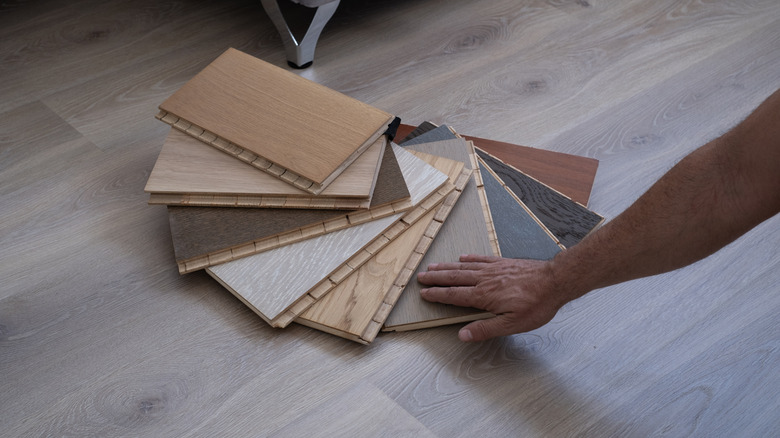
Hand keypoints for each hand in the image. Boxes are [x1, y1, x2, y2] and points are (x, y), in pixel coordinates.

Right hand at [417, 254, 566, 341]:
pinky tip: (463, 257)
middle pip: (455, 278)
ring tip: (433, 266)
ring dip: (447, 267)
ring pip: (464, 267)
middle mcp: (485, 280)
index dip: (438, 295)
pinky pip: (481, 259)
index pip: (455, 295)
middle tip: (421, 276)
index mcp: (484, 296)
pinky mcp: (503, 263)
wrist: (555, 281)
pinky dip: (469, 258)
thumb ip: (486, 329)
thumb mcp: (512, 325)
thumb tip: (463, 335)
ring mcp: (494, 269)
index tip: (424, 293)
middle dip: (436, 278)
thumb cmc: (536, 304)